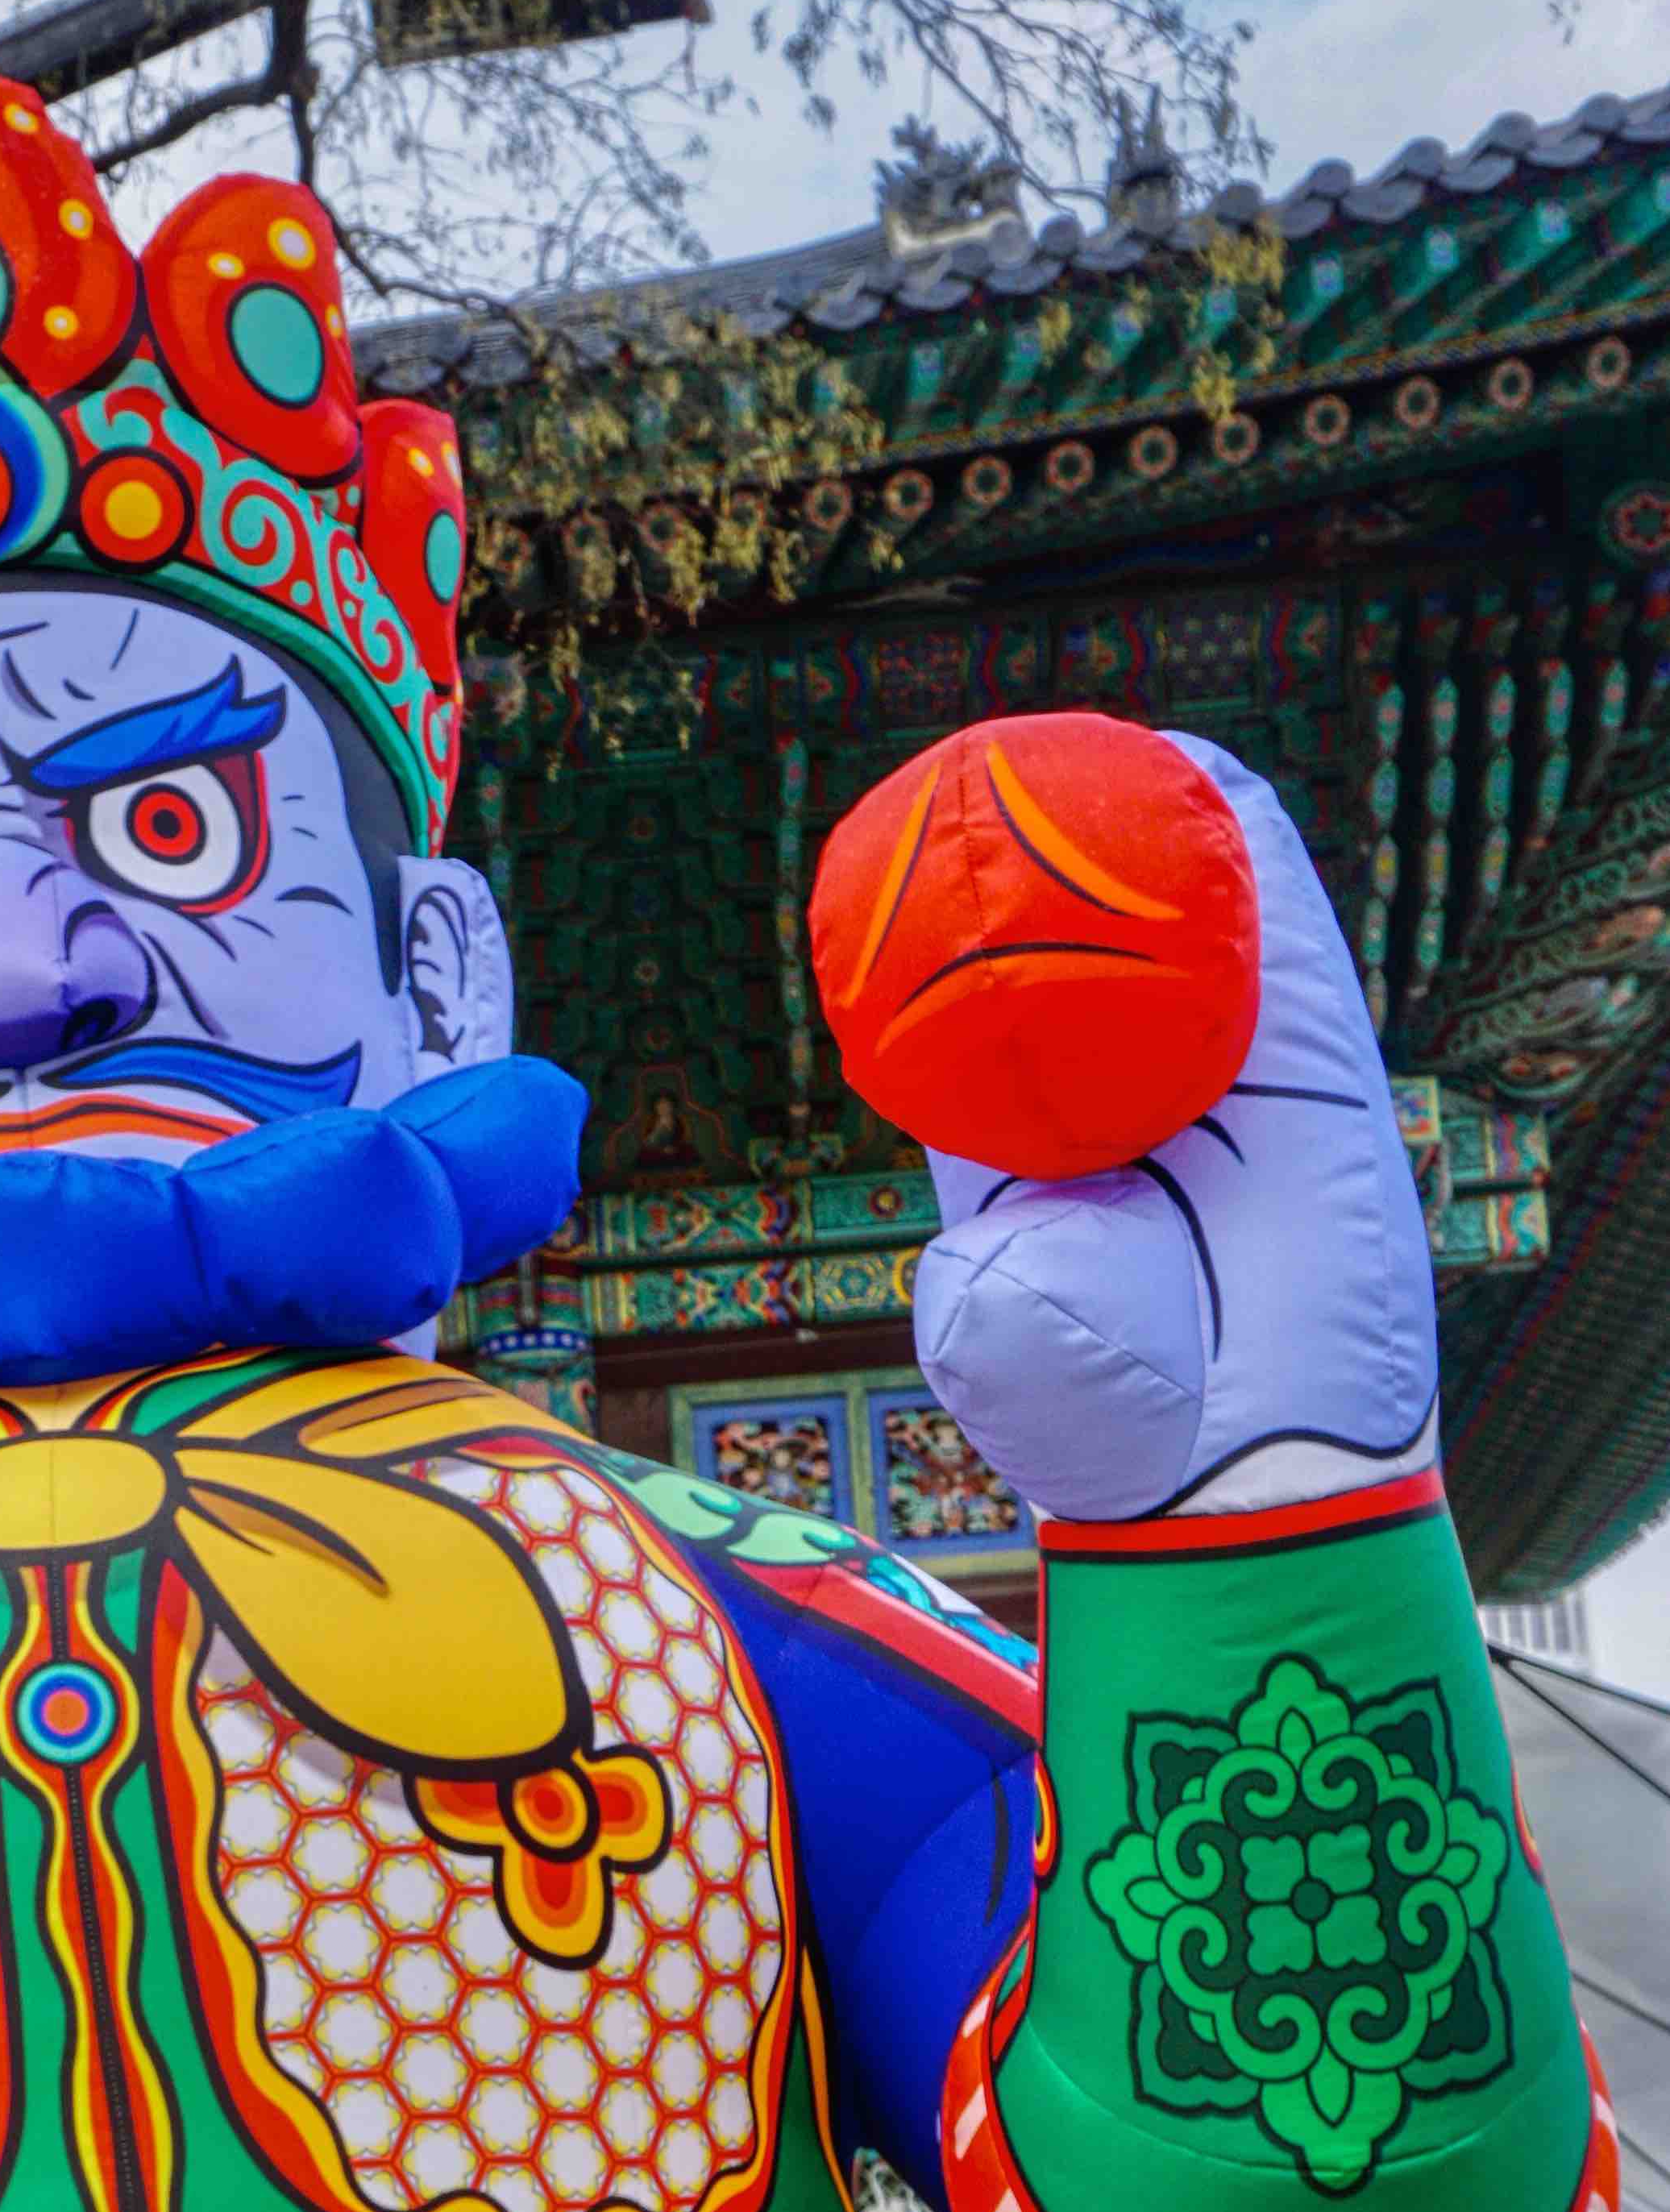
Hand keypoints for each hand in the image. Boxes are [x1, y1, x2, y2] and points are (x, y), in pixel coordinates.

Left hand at [910, 737, 1436, 1523]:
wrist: (1250, 1468)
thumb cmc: (1116, 1427)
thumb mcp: (1016, 1349)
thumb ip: (991, 1300)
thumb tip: (977, 1263)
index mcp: (1022, 1148)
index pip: (963, 1010)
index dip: (935, 934)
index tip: (897, 851)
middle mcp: (1115, 1099)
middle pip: (1066, 947)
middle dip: (1031, 859)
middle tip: (991, 764)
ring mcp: (1217, 1076)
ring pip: (1177, 923)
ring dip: (1136, 833)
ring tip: (1088, 743)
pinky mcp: (1314, 1065)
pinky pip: (1281, 936)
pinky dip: (1242, 855)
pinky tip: (1196, 774)